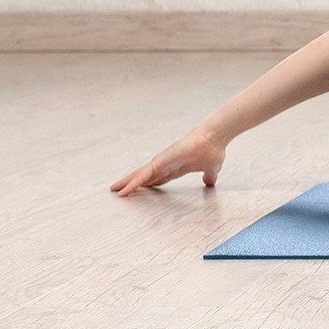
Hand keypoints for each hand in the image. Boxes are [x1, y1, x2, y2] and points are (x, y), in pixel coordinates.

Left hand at [110, 128, 225, 195]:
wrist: (214, 137)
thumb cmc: (212, 150)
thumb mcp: (211, 169)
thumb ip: (208, 176)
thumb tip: (210, 182)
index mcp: (176, 168)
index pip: (158, 178)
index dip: (149, 184)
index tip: (141, 189)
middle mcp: (165, 165)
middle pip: (144, 177)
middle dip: (133, 183)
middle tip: (120, 189)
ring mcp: (161, 163)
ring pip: (139, 176)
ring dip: (127, 183)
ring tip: (115, 189)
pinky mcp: (159, 162)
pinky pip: (142, 176)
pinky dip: (132, 184)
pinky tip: (123, 191)